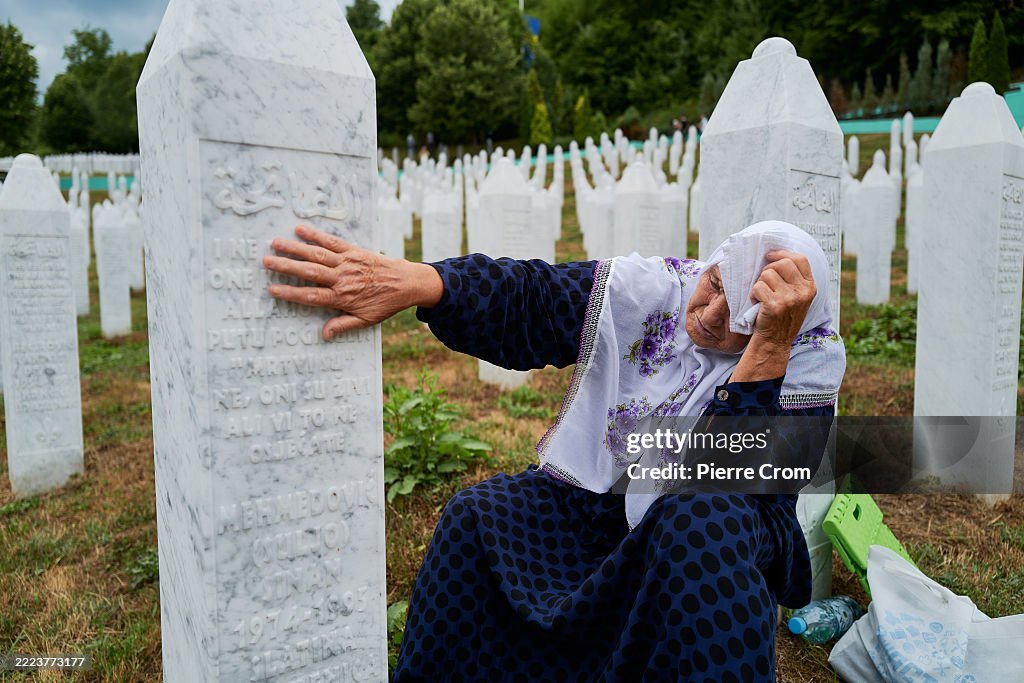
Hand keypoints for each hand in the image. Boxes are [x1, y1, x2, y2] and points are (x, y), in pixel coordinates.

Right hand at [262, 224, 442, 339]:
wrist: (407, 283)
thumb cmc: (385, 303)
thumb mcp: (366, 320)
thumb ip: (343, 325)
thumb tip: (323, 335)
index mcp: (342, 297)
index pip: (311, 296)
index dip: (291, 293)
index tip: (272, 289)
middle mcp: (342, 278)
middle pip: (309, 272)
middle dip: (286, 266)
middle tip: (266, 261)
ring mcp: (347, 262)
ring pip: (317, 254)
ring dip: (295, 248)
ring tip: (275, 243)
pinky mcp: (354, 250)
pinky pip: (332, 241)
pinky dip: (316, 235)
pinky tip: (300, 229)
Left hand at [748, 250, 816, 347]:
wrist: (775, 342)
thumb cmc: (782, 317)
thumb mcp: (798, 298)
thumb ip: (794, 279)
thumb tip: (777, 256)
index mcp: (810, 287)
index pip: (800, 259)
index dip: (783, 253)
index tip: (770, 256)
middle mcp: (803, 292)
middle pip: (782, 263)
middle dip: (768, 269)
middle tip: (764, 281)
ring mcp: (790, 298)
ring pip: (767, 274)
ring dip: (759, 283)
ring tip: (761, 295)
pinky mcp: (775, 305)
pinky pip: (758, 286)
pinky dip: (753, 293)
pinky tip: (756, 303)